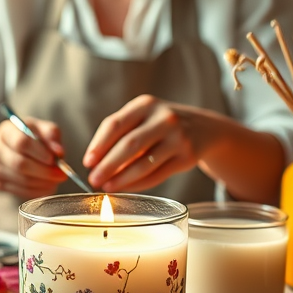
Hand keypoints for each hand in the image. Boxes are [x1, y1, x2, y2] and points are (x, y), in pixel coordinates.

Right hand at [0, 117, 66, 197]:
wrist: (8, 149)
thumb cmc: (29, 138)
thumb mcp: (41, 129)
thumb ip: (52, 135)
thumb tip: (59, 151)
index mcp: (7, 131)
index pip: (21, 142)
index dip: (40, 153)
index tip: (55, 159)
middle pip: (20, 164)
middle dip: (45, 171)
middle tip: (61, 174)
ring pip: (23, 181)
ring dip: (44, 182)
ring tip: (56, 179)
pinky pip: (22, 191)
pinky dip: (38, 190)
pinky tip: (47, 185)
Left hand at [82, 95, 204, 192]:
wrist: (204, 128)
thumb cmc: (162, 124)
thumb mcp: (144, 116)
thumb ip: (121, 133)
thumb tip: (95, 162)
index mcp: (146, 104)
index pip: (115, 124)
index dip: (99, 145)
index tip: (88, 162)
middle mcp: (164, 118)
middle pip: (129, 145)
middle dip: (108, 165)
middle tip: (93, 179)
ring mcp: (178, 138)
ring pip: (144, 163)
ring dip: (122, 178)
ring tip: (107, 187)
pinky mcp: (187, 157)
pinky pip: (158, 175)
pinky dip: (138, 184)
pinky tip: (127, 188)